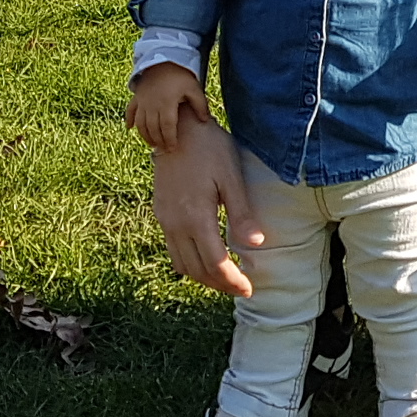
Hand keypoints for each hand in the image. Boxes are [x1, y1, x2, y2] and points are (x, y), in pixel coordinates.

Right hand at [127, 61, 212, 152]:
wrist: (164, 57)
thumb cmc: (181, 74)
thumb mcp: (194, 88)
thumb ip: (200, 105)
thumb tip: (206, 121)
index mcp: (167, 104)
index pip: (167, 127)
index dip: (169, 139)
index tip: (172, 148)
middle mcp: (152, 105)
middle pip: (153, 128)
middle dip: (158, 141)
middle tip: (163, 149)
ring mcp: (142, 101)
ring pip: (141, 123)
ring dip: (145, 135)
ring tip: (152, 143)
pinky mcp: (137, 96)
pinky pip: (130, 110)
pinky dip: (129, 120)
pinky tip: (129, 128)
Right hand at [149, 120, 259, 298]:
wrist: (177, 128)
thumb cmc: (210, 148)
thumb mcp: (231, 177)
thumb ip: (242, 213)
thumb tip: (256, 244)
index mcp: (196, 216)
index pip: (216, 263)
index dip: (232, 281)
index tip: (249, 288)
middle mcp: (176, 224)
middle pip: (197, 270)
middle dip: (220, 284)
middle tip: (241, 288)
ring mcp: (165, 220)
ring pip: (182, 264)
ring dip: (203, 277)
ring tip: (225, 279)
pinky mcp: (160, 214)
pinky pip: (173, 250)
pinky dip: (189, 264)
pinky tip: (204, 260)